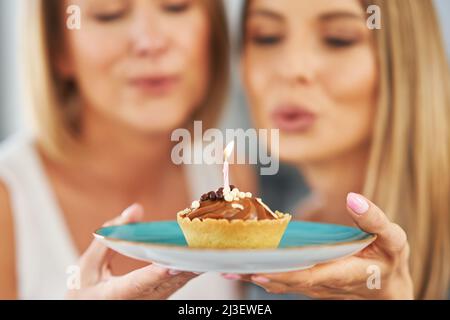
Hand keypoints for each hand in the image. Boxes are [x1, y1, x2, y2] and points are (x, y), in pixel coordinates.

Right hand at [66, 204, 196, 299]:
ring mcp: (153, 301)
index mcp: (116, 295)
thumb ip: (109, 236)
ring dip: (192, 265)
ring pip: (177, 283)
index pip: (138, 284)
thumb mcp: (88, 265)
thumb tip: (135, 209)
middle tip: (201, 246)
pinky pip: (178, 282)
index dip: (156, 274)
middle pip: (166, 283)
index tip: (172, 264)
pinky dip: (189, 267)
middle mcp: (139, 301)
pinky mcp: (161, 298)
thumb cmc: (85, 290)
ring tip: (207, 244)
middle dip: (185, 264)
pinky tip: (200, 251)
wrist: (90, 309)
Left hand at [224, 193, 413, 298]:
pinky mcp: (308, 283)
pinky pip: (282, 280)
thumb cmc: (390, 261)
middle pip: (285, 280)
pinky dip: (261, 274)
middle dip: (256, 273)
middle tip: (227, 264)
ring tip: (223, 265)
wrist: (389, 290)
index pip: (309, 274)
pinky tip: (240, 267)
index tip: (259, 268)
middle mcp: (323, 282)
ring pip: (279, 282)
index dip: (284, 273)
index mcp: (343, 271)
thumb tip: (353, 197)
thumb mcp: (393, 239)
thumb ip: (374, 220)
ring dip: (252, 275)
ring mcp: (313, 286)